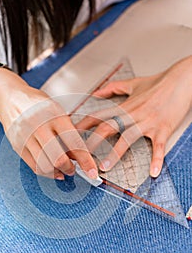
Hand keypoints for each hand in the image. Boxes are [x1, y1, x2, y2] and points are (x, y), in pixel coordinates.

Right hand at [0, 69, 97, 180]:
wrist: (10, 97)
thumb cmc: (38, 104)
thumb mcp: (57, 110)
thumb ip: (68, 131)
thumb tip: (80, 156)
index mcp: (54, 115)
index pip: (74, 143)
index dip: (86, 160)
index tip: (92, 171)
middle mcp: (39, 126)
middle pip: (58, 158)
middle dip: (70, 169)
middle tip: (74, 169)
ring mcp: (25, 137)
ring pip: (45, 165)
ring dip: (58, 172)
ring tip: (63, 170)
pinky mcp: (17, 146)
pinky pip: (34, 166)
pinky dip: (46, 172)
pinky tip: (52, 171)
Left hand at [76, 56, 191, 176]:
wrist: (182, 79)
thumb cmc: (159, 82)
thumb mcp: (133, 84)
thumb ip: (113, 88)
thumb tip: (97, 92)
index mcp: (126, 105)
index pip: (99, 116)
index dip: (84, 126)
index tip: (72, 135)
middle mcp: (134, 114)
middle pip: (108, 128)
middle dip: (92, 142)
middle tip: (80, 156)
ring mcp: (148, 122)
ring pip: (128, 138)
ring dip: (115, 153)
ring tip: (105, 166)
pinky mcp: (163, 128)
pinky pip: (158, 147)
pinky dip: (156, 160)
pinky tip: (152, 172)